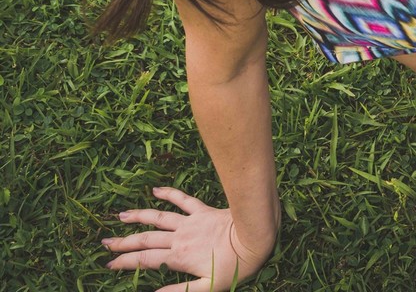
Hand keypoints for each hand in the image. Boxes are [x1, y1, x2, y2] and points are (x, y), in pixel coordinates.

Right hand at [102, 187, 273, 291]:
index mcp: (178, 257)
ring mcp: (191, 222)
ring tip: (120, 216)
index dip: (124, 262)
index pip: (144, 260)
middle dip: (123, 242)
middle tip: (104, 242)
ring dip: (139, 216)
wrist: (255, 237)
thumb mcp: (208, 287)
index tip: (108, 264)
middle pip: (145, 239)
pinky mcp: (203, 211)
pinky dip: (169, 193)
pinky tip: (156, 190)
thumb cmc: (236, 266)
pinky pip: (183, 200)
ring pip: (159, 217)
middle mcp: (180, 238)